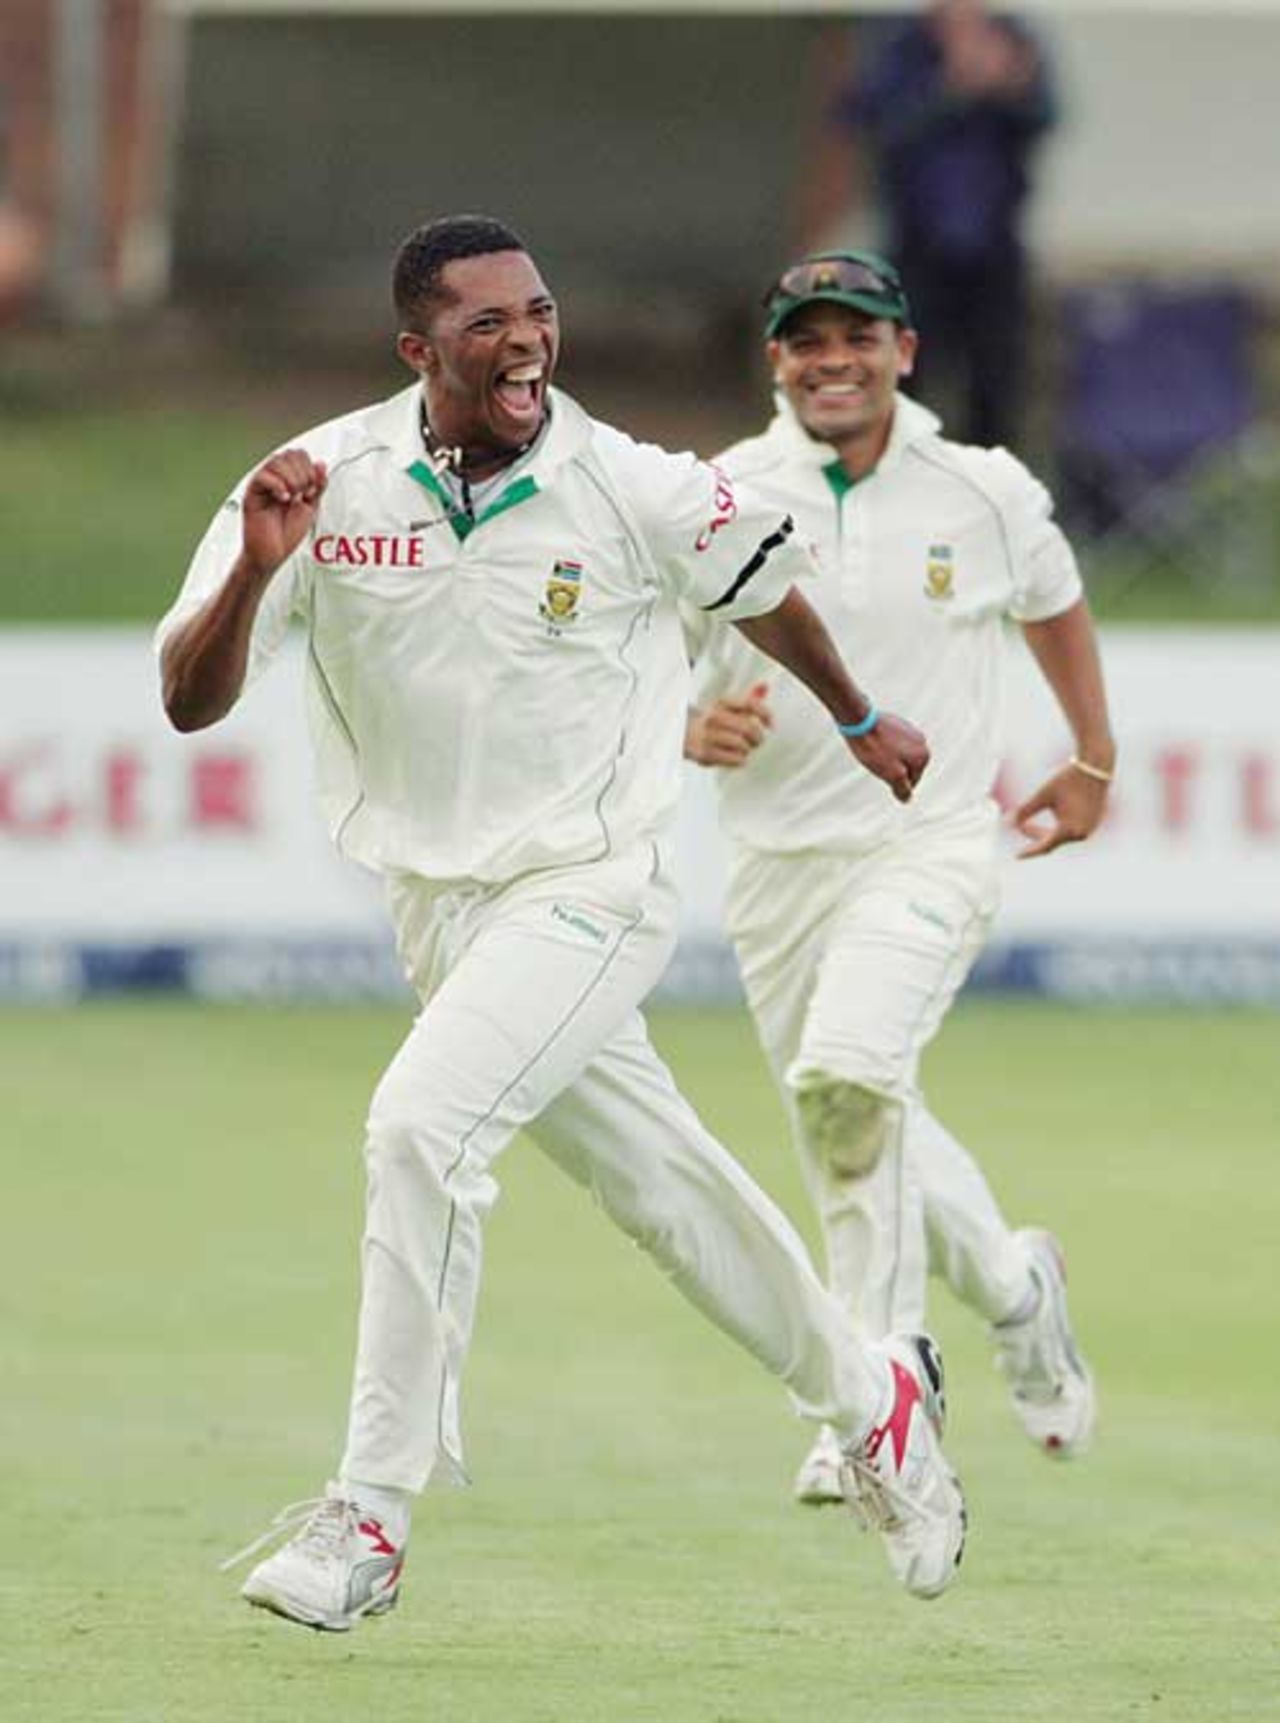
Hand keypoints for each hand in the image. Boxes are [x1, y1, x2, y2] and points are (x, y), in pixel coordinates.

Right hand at [241, 448, 327, 578]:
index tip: (312, 490)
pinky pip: (262, 476)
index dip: (310, 468)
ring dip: (292, 479)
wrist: (273, 553)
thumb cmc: (287, 533)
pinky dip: (277, 485)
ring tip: (293, 498)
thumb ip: (317, 486)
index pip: (299, 455)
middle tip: (304, 494)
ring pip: (276, 461)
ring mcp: (263, 485)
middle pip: (288, 454)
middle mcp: (275, 479)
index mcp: (288, 479)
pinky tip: (284, 499)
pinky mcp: (252, 494)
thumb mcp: (311, 507)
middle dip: (303, 473)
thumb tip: (320, 465)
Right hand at [685, 683, 772, 767]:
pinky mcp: (705, 754)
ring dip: (747, 750)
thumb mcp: (727, 707)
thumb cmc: (712, 721)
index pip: (751, 704)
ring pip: (743, 746)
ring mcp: (708, 736)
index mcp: (721, 703)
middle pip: (749, 728)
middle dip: (758, 737)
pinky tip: (734, 756)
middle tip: (756, 741)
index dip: (766, 715)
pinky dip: (740, 760)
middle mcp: (714, 717)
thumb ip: (747, 699)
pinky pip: (736, 760)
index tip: (770, 725)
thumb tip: (765, 687)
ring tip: (742, 749)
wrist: (682, 733)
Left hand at [845, 711, 928, 803]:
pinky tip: (872, 741)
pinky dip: (883, 745)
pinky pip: (892, 742)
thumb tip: (907, 798)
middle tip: (876, 760)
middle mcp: (921, 742)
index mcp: (923, 756)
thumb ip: (902, 789)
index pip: (910, 782)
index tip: (881, 770)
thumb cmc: (874, 748)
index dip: (893, 781)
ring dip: (887, 757)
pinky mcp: (898, 723)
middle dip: (891, 769)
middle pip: (905, 768)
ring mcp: (910, 730)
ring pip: (898, 755)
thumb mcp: (891, 774)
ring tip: (873, 750)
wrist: (858, 719)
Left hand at [1014, 763, 1109, 857]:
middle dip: (1035, 835)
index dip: (1029, 852)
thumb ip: (1025, 810)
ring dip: (1047, 831)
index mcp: (1068, 830)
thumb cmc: (1067, 780)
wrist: (1095, 767)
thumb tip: (1008, 822)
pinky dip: (1059, 827)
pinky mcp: (1094, 822)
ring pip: (1062, 836)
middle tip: (1020, 825)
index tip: (1016, 856)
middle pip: (1052, 841)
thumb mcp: (1042, 795)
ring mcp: (1090, 829)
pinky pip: (1073, 830)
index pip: (1044, 847)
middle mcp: (1081, 834)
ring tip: (1031, 822)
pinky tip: (1052, 817)